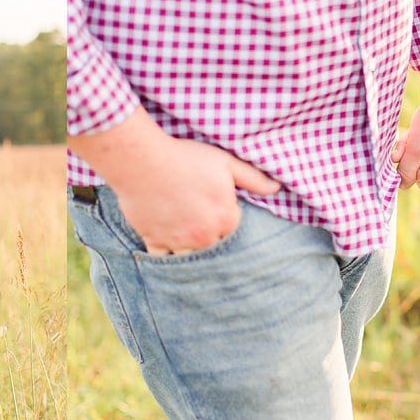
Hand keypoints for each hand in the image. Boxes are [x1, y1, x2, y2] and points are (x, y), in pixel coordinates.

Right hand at [69, 108, 281, 254]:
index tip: (217, 215)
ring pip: (192, 259)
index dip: (227, 224)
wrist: (144, 161)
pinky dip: (166, 257)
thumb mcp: (225, 162)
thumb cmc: (186, 158)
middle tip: (202, 230)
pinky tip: (167, 250)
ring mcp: (179, 242)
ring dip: (191, 253)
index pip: (235, 234)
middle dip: (211, 243)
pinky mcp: (155, 242)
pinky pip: (164, 261)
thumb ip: (253, 178)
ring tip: (187, 242)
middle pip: (215, 250)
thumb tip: (275, 189)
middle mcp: (205, 237)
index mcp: (226, 219)